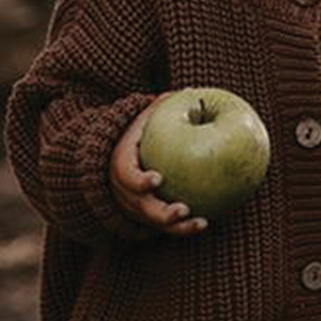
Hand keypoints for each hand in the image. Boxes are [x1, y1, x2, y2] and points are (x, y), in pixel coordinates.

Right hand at [109, 98, 208, 236]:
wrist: (115, 162)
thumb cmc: (137, 136)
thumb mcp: (142, 120)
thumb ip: (160, 109)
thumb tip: (189, 91)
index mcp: (120, 165)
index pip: (126, 175)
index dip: (140, 180)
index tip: (158, 178)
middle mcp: (124, 192)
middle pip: (140, 207)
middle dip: (160, 212)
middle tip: (181, 210)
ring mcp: (135, 207)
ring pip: (153, 222)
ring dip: (176, 227)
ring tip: (200, 223)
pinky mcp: (147, 218)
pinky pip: (164, 228)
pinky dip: (183, 229)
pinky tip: (205, 223)